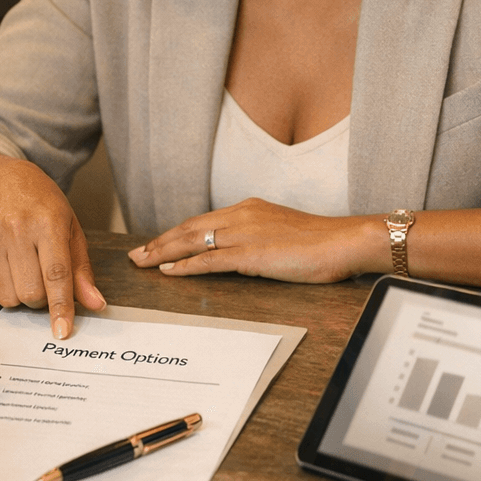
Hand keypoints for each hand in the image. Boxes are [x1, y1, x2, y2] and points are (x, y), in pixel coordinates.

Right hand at [0, 157, 104, 338]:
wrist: (1, 179)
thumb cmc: (42, 206)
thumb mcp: (71, 229)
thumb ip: (82, 270)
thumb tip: (96, 304)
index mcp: (48, 222)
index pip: (56, 274)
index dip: (60, 307)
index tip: (62, 332)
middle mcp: (16, 228)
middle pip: (30, 293)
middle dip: (41, 298)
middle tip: (42, 279)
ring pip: (6, 298)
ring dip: (19, 296)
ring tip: (23, 271)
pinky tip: (4, 271)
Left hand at [127, 198, 388, 282]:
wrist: (344, 241)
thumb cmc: (321, 242)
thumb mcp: (282, 233)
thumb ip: (259, 238)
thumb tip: (243, 253)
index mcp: (249, 209)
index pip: (202, 221)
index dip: (176, 233)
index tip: (156, 243)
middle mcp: (242, 216)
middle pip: (190, 228)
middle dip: (160, 242)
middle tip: (136, 255)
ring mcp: (245, 234)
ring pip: (193, 241)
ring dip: (163, 253)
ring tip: (142, 263)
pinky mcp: (251, 254)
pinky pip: (209, 260)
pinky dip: (186, 266)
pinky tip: (169, 272)